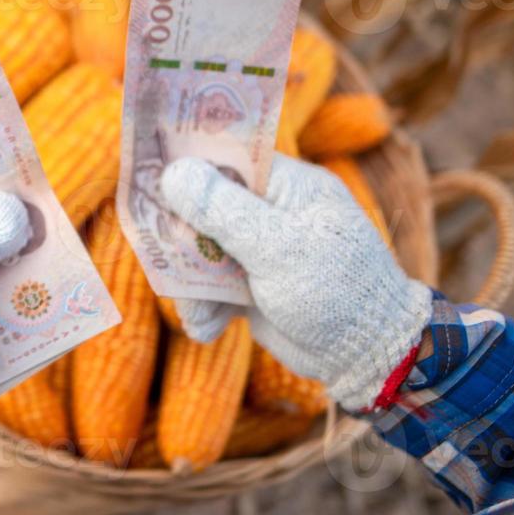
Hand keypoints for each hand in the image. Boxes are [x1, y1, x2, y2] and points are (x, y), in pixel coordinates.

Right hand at [160, 154, 431, 410]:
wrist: (368, 357)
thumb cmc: (337, 290)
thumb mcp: (278, 247)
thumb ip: (224, 210)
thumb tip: (174, 171)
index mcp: (287, 185)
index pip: (228, 156)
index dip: (186, 161)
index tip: (145, 169)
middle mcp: (270, 211)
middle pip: (202, 206)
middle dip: (181, 238)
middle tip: (162, 256)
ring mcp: (259, 249)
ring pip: (200, 251)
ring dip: (190, 284)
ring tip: (197, 313)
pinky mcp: (251, 286)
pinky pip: (209, 286)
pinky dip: (203, 307)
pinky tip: (208, 329)